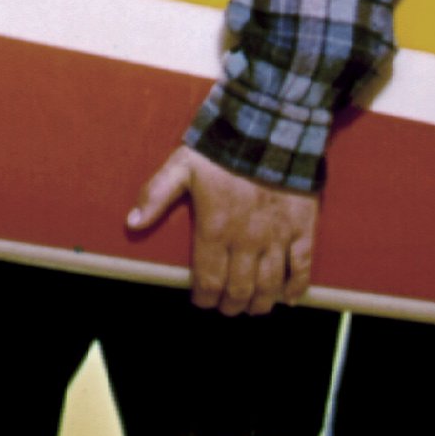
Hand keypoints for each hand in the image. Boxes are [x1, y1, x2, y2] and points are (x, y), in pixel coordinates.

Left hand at [129, 142, 318, 315]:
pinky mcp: (303, 228)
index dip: (204, 298)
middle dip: (231, 305)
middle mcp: (247, 240)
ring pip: (269, 285)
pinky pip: (303, 267)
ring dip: (260, 303)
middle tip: (227, 307)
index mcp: (215, 228)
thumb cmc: (222, 149)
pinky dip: (297, 287)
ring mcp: (277, 236)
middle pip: (239, 290)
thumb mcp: (181, 166)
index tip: (202, 301)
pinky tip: (289, 298)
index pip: (208, 280)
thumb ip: (156, 195)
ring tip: (253, 308)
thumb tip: (132, 223)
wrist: (270, 127)